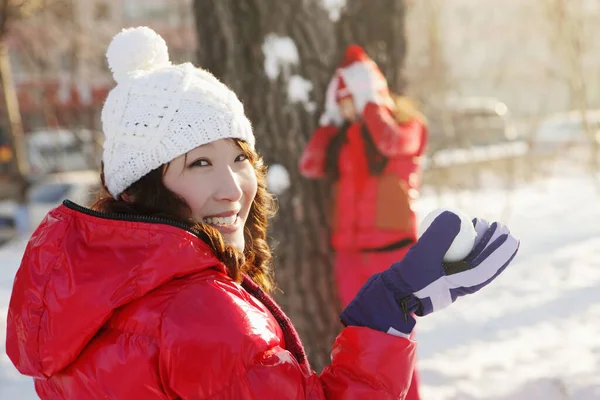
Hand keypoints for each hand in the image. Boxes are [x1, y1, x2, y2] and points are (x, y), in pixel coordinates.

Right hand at [340, 212, 519, 336]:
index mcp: (462, 284)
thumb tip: (457, 216)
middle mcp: (460, 285)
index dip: (501, 250)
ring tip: (479, 224)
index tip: (508, 233)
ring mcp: (450, 282)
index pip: (488, 266)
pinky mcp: (440, 278)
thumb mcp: (423, 253)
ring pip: (473, 261)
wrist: (393, 294)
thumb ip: (439, 235)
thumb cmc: (410, 277)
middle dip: (494, 245)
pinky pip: (459, 260)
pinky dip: (463, 247)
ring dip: (480, 244)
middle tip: (498, 225)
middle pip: (484, 263)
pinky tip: (458, 233)